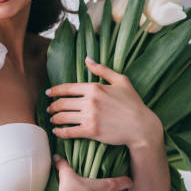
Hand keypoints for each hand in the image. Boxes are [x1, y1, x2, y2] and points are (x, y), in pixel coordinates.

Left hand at [46, 57, 162, 149]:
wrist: (141, 127)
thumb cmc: (133, 103)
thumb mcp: (121, 81)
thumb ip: (103, 69)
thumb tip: (87, 59)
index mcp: (95, 87)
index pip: (67, 88)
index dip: (54, 91)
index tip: (48, 93)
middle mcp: (90, 101)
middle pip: (62, 103)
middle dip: (52, 106)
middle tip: (49, 108)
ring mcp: (90, 116)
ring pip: (63, 117)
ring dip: (54, 118)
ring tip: (52, 119)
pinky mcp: (91, 131)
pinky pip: (69, 132)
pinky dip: (60, 132)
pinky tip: (56, 131)